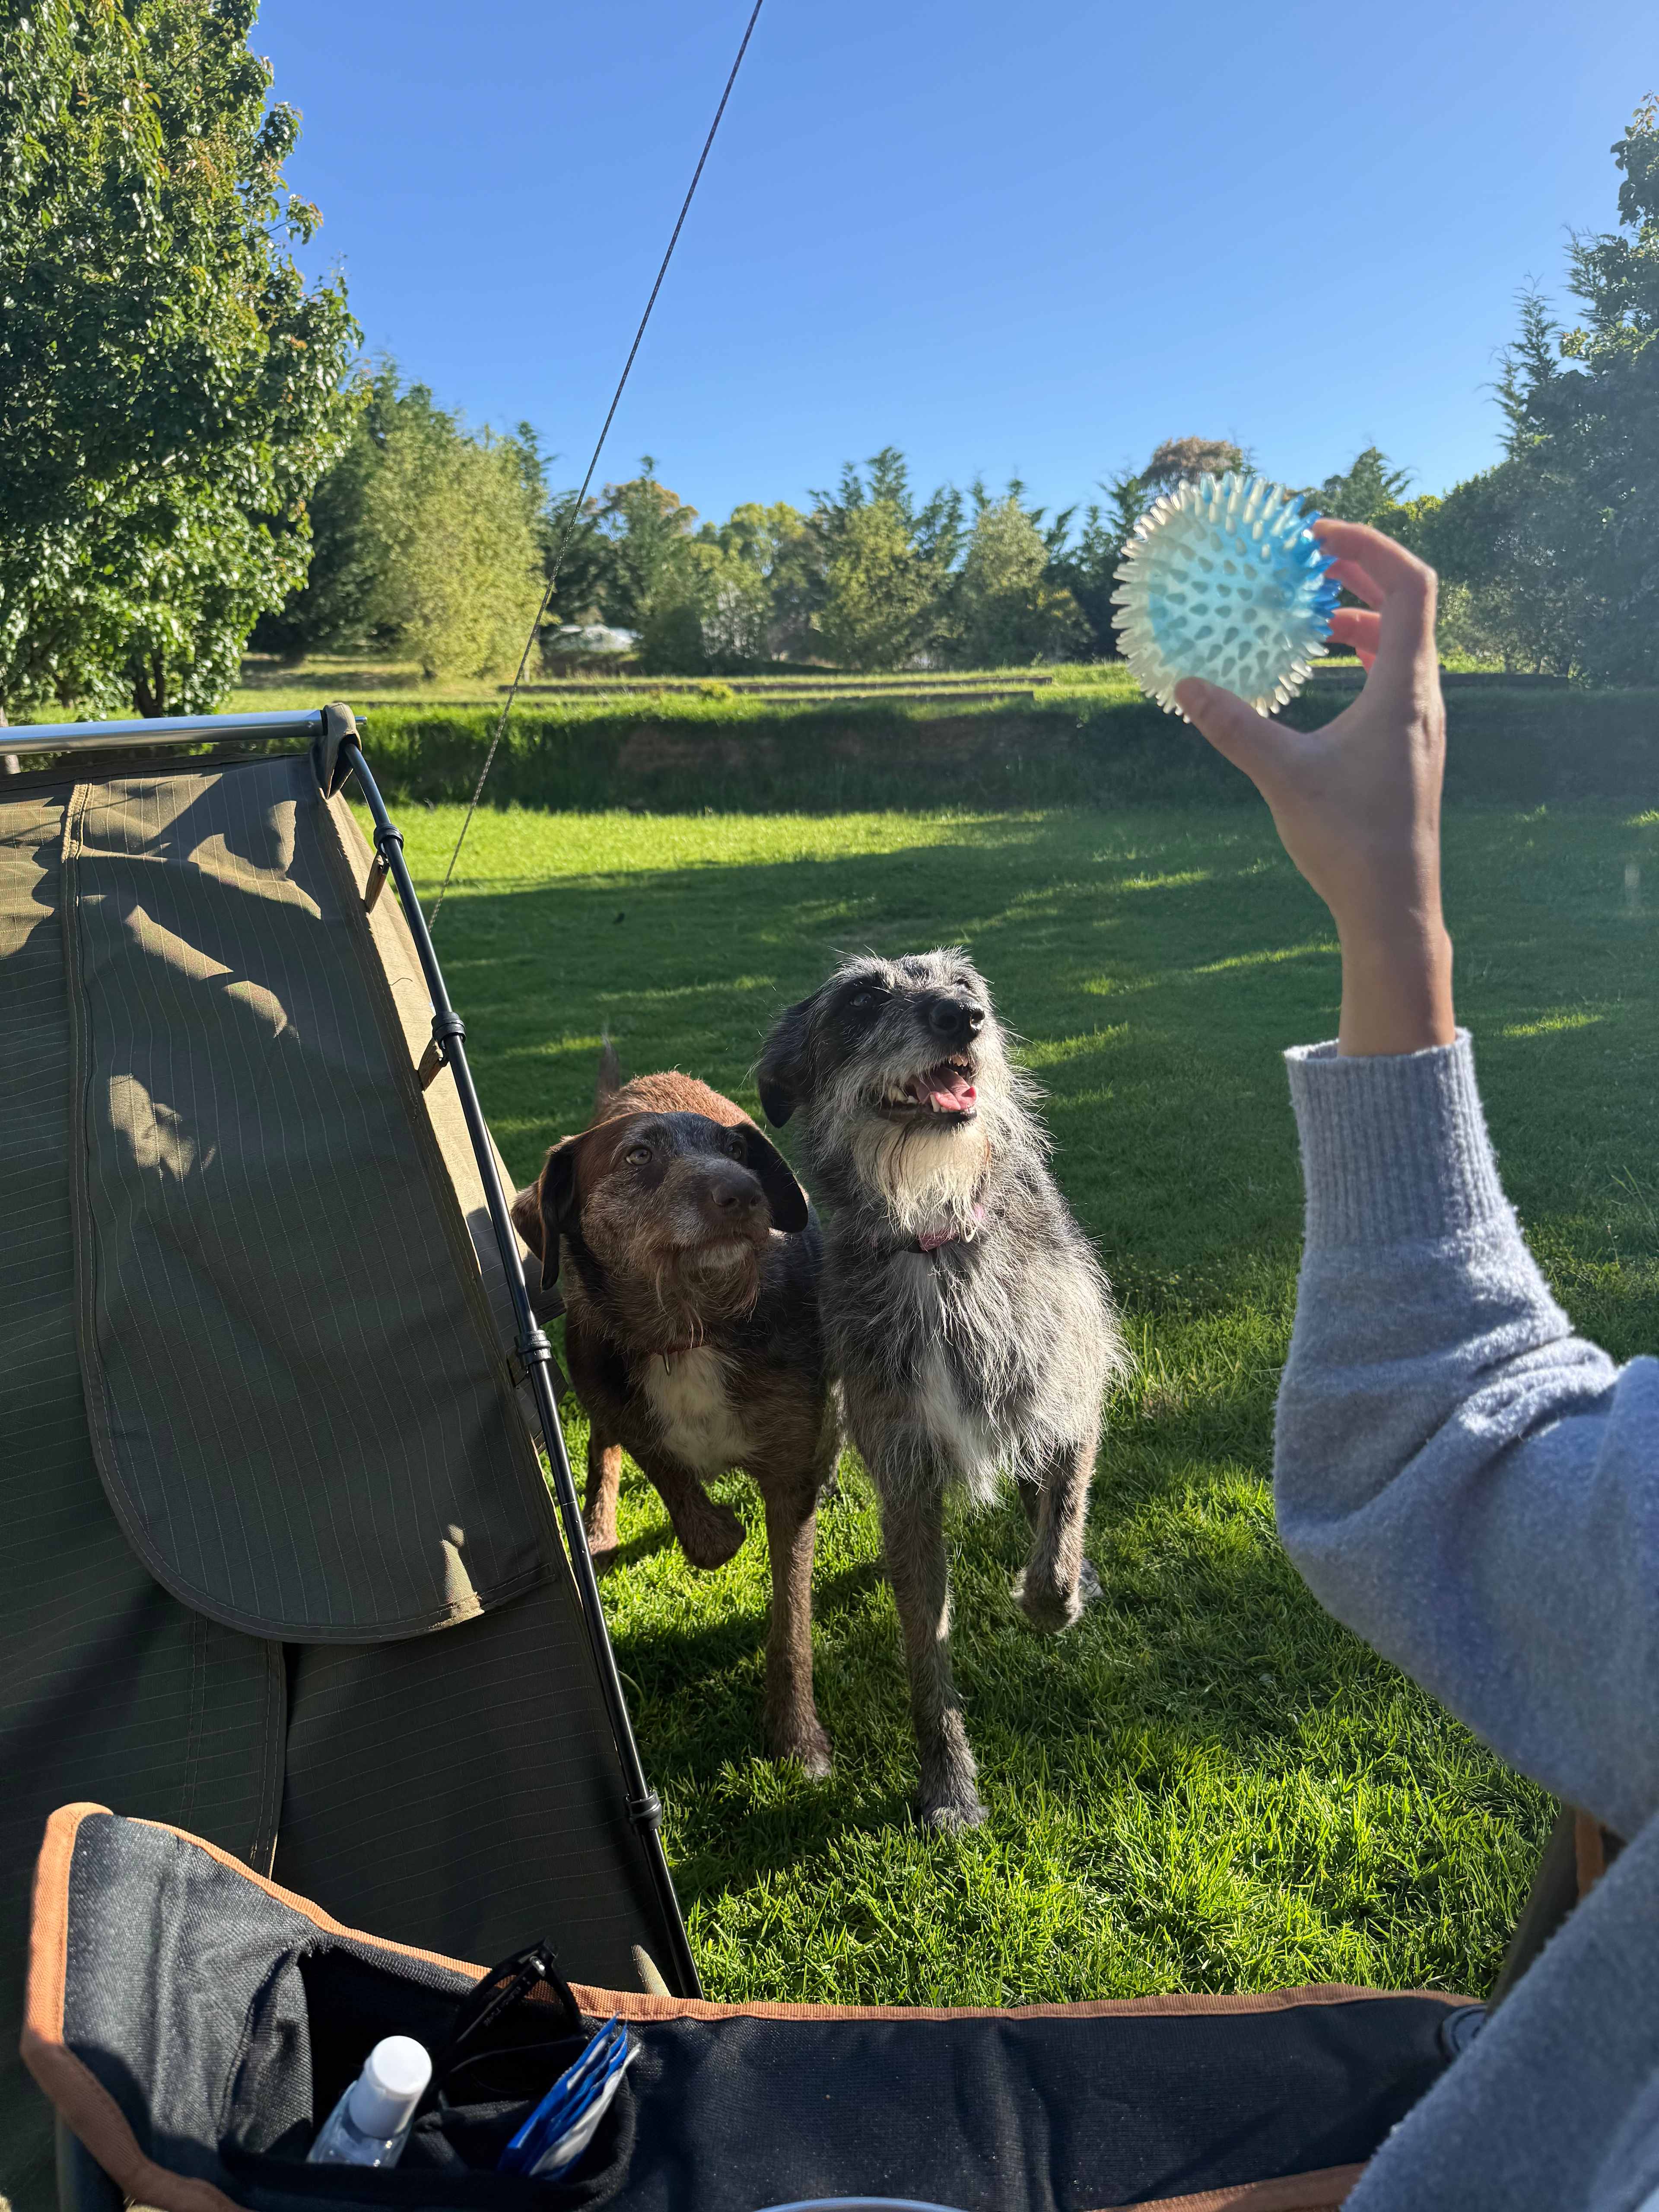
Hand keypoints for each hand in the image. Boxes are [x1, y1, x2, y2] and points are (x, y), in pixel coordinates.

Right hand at [1173, 518, 1454, 1057]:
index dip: (1369, 544)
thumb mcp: (1282, 775)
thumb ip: (1234, 726)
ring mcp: (1419, 720)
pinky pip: (1391, 674)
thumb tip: (1186, 684)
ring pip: (1401, 640)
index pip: (1410, 583)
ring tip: (1310, 609)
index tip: (1316, 537)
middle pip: (1407, 602)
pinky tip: (1322, 668)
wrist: (1393, 905)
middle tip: (1306, 559)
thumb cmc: (1349, 841)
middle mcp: (1424, 695)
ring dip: (1359, 612)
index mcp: (1405, 687)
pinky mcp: (1408, 744)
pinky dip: (1360, 653)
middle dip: (1358, 569)